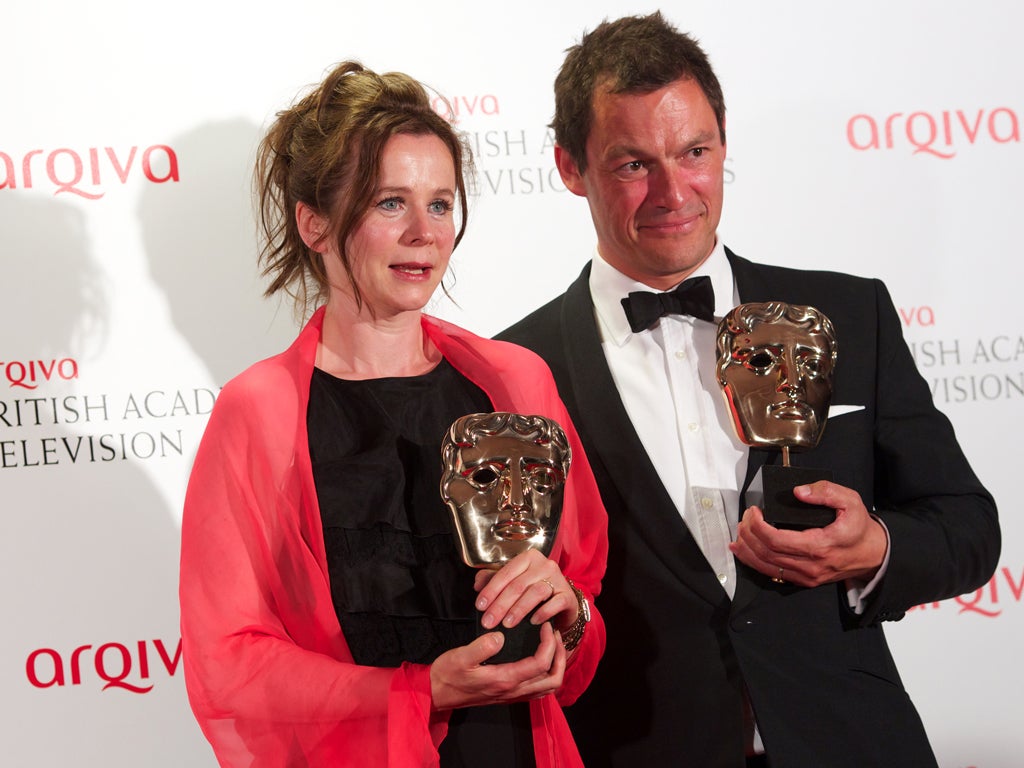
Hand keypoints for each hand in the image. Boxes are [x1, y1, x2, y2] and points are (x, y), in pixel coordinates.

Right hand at [430, 621, 565, 709]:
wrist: (436, 694)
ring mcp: (512, 695)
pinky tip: (540, 659)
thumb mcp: (460, 656)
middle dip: (561, 656)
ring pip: (548, 688)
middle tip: (555, 635)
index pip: (541, 663)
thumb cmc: (447, 674)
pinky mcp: (508, 695)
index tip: (545, 625)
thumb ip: (481, 647)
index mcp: (505, 679)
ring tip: (552, 645)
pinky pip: (538, 690)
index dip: (549, 643)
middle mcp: (513, 691)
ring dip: (556, 667)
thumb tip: (500, 636)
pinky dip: (546, 675)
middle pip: (553, 680)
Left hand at [473, 549, 578, 634]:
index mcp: (528, 558)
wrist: (563, 604)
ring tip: (507, 624)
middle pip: (518, 584)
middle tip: (489, 621)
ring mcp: (558, 579)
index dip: (490, 590)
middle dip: (500, 605)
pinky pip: (555, 602)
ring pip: (535, 592)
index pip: (505, 573)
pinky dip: (543, 612)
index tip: (480, 606)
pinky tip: (532, 622)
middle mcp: (544, 565)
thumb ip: (494, 580)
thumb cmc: (535, 593)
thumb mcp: (514, 583)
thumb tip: (477, 584)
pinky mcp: (568, 595)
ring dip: (518, 609)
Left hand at [729, 480, 887, 587]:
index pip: (776, 540)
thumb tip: (800, 491)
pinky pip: (773, 575)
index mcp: (820, 545)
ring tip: (738, 533)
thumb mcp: (850, 501)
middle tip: (744, 518)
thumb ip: (826, 491)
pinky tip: (744, 551)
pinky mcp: (804, 580)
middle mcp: (810, 565)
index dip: (758, 526)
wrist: (874, 555)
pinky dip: (754, 562)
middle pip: (766, 553)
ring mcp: (807, 575)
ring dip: (747, 550)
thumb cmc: (860, 528)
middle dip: (748, 534)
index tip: (753, 512)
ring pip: (766, 567)